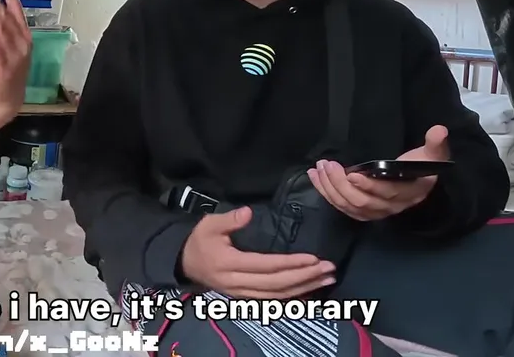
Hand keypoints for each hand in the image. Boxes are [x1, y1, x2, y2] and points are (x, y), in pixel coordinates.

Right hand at [180, 207, 335, 298]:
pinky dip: (293, 297)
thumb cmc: (200, 241)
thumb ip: (229, 219)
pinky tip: (309, 290)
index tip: (313, 258)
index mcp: (230, 264)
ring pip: (278, 295)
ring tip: (326, 279)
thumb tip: (248, 212)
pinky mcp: (246, 297)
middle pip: (277, 284)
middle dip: (305, 277)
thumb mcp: (209, 224)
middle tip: (328, 268)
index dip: (291, 263)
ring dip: (304, 288)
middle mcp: (238, 283)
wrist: (184, 263)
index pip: (266, 266)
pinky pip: (273, 300)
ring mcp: (242, 293)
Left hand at [309, 126, 450, 220]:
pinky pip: (342, 207)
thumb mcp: (431, 153)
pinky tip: (315, 178)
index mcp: (408, 192)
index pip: (386, 193)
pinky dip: (326, 194)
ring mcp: (375, 211)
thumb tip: (439, 130)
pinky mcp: (363, 212)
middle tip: (328, 165)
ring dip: (330, 188)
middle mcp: (391, 206)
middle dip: (341, 184)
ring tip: (319, 168)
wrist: (418, 182)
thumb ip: (435, 144)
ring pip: (349, 206)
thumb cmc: (421, 165)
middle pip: (362, 201)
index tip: (352, 173)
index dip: (369, 186)